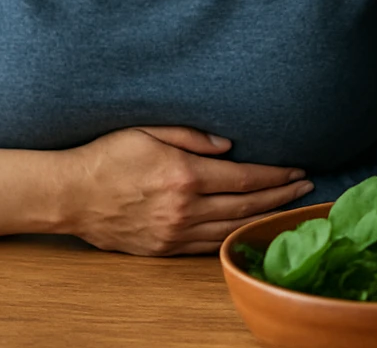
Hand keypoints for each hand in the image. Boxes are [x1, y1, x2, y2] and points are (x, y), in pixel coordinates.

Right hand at [58, 126, 312, 255]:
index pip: (245, 177)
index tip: (297, 170)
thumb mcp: (149, 129)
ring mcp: (174, 232)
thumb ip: (192, 135)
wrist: (71, 195)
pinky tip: (249, 228)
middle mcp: (184, 208)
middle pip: (246, 204)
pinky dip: (234, 236)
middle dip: (280, 196)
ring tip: (288, 209)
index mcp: (185, 175)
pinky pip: (208, 245)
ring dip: (264, 218)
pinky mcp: (164, 248)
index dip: (276, 175)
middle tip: (305, 188)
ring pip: (231, 227)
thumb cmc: (107, 155)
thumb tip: (230, 145)